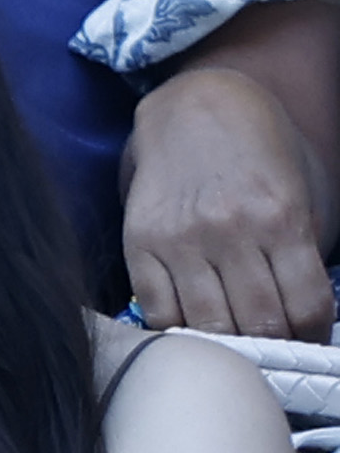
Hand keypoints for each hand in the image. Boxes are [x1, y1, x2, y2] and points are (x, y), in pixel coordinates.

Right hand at [123, 65, 335, 341]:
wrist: (194, 106)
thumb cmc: (258, 148)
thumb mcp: (301, 186)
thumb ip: (303, 245)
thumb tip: (302, 310)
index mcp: (282, 217)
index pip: (307, 306)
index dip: (313, 336)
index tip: (309, 340)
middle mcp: (230, 231)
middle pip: (260, 323)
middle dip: (273, 344)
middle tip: (273, 346)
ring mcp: (181, 240)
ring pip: (209, 325)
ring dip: (227, 344)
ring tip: (235, 342)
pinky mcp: (140, 243)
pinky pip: (159, 311)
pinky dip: (180, 331)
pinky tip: (195, 327)